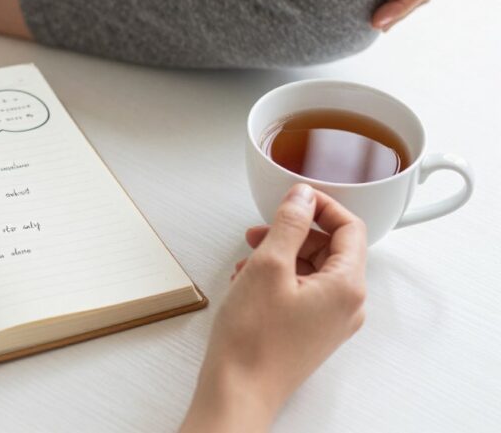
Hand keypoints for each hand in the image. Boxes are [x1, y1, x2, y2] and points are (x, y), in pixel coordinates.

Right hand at [181, 184, 367, 432]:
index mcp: (347, 286)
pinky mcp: (311, 332)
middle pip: (331, 248)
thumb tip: (302, 197)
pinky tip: (248, 283)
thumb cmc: (253, 339)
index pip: (350, 228)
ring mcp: (330, 322)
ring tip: (247, 259)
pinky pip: (303, 291)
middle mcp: (347, 305)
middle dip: (294, 232)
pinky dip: (278, 278)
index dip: (321, 205)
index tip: (294, 197)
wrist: (238, 390)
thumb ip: (289, 224)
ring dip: (281, 255)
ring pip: (313, 270)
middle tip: (260, 230)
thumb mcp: (268, 266)